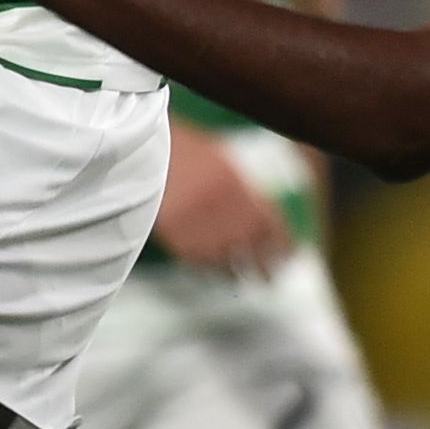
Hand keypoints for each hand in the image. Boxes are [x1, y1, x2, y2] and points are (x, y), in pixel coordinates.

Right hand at [153, 123, 291, 273]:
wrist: (139, 154)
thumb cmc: (180, 149)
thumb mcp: (220, 159)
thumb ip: (241, 187)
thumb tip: (259, 209)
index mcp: (242, 190)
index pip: (273, 226)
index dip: (284, 244)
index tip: (290, 254)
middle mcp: (228, 214)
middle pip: (257, 252)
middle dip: (267, 267)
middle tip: (272, 277)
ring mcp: (205, 231)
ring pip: (231, 265)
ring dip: (239, 273)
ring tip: (244, 279)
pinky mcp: (181, 245)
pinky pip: (203, 265)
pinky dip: (211, 269)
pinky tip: (215, 271)